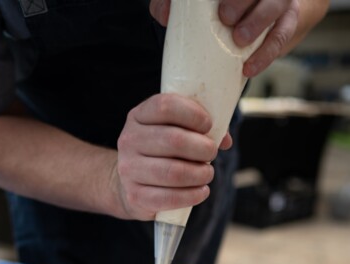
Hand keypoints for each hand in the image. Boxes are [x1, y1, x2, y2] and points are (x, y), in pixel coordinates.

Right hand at [116, 93, 230, 220]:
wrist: (130, 185)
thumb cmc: (160, 154)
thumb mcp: (172, 131)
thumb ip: (199, 128)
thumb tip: (224, 140)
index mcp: (139, 117)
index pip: (165, 107)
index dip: (193, 114)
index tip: (208, 125)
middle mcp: (129, 140)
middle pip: (174, 140)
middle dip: (202, 148)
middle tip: (212, 154)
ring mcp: (129, 169)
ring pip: (173, 172)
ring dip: (200, 174)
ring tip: (207, 174)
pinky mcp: (135, 196)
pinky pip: (169, 198)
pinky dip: (192, 196)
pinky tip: (201, 192)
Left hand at [150, 0, 299, 77]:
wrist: (256, 20)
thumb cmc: (220, 7)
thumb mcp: (199, 4)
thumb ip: (176, 4)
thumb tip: (163, 15)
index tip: (218, 6)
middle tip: (225, 16)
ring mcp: (278, 0)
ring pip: (276, 4)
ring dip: (258, 21)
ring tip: (239, 40)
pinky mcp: (288, 21)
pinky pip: (281, 36)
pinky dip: (265, 54)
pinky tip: (248, 68)